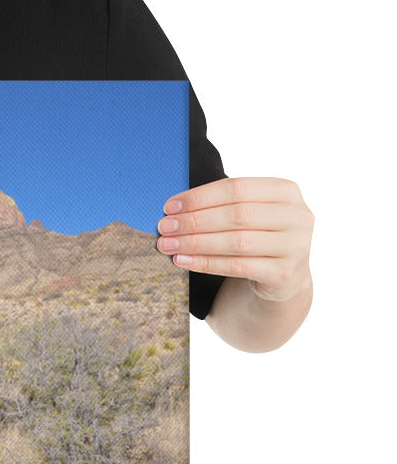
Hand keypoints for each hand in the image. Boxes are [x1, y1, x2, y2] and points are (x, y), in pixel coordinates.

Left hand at [156, 177, 313, 302]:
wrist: (284, 275)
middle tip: (165, 227)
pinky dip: (206, 263)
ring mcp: (296, 246)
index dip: (200, 197)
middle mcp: (297, 216)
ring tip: (168, 245)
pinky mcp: (286, 273)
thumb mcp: (249, 212)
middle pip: (236, 215)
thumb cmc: (257, 235)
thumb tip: (173, 208)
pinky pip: (237, 266)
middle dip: (194, 221)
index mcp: (286, 191)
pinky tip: (183, 261)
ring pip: (236, 242)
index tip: (169, 206)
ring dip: (195, 243)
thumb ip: (222, 204)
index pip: (236, 188)